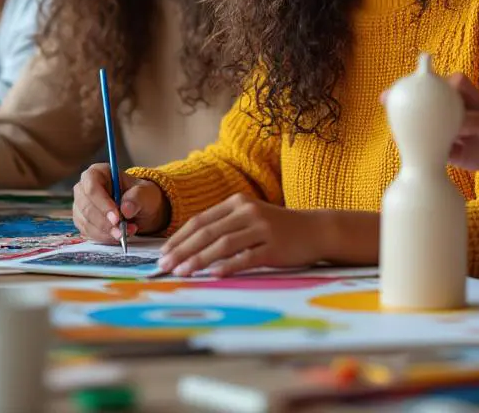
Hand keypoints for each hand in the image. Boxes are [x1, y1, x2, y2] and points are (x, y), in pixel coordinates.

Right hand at [72, 163, 167, 242]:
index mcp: (99, 172)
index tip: (116, 218)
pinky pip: (87, 232)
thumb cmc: (142, 196)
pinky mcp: (83, 222)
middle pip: (85, 205)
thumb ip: (137, 197)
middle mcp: (85, 188)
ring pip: (85, 221)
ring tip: (124, 233)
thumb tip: (126, 209)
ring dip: (105, 232)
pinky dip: (103, 237)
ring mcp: (81, 206)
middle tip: (121, 231)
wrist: (142, 211)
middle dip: (103, 222)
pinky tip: (117, 237)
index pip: (91, 185)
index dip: (102, 202)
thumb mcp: (146, 193)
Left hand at [157, 195, 321, 277]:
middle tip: (165, 266)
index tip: (162, 253)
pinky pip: (247, 257)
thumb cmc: (277, 228)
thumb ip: (224, 227)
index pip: (200, 221)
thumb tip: (189, 248)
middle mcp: (247, 212)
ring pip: (223, 244)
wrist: (315, 230)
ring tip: (182, 272)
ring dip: (199, 259)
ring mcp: (262, 228)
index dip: (179, 238)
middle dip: (182, 250)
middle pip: (207, 232)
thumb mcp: (249, 218)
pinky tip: (213, 275)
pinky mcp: (274, 247)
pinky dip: (228, 266)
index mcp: (237, 202)